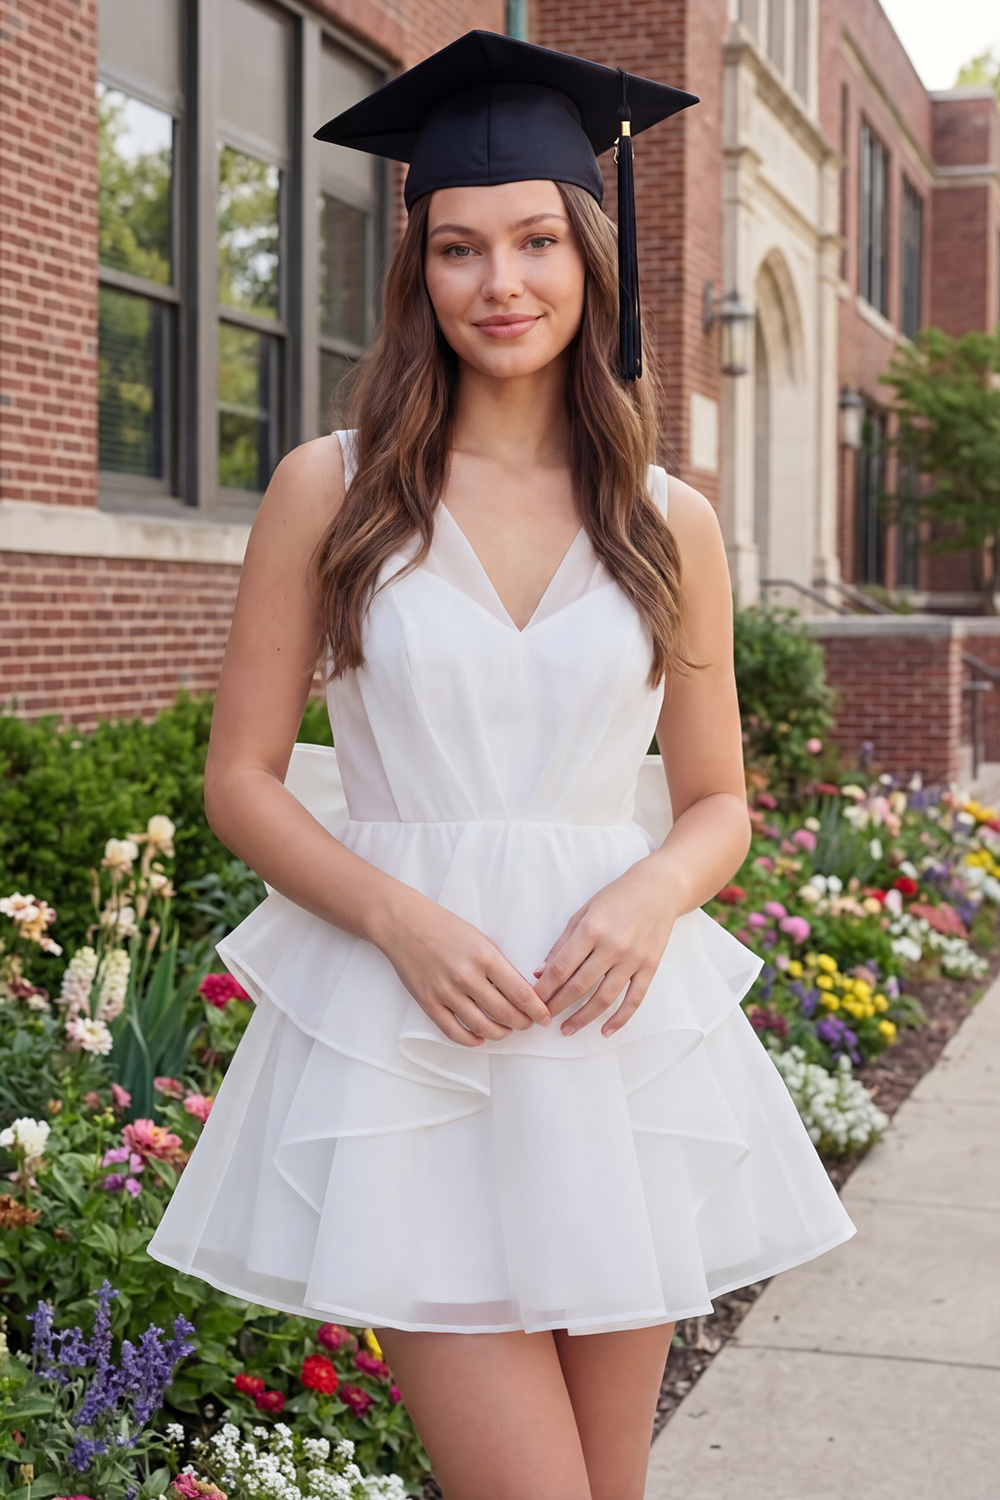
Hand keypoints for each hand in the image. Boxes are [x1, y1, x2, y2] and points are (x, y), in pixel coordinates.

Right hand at [377, 894, 552, 1047]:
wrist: (405, 924)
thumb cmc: (446, 928)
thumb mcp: (481, 939)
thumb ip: (500, 966)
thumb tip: (520, 993)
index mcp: (485, 957)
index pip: (520, 993)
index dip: (537, 1010)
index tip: (545, 1017)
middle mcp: (467, 976)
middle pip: (505, 1013)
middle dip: (522, 1024)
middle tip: (528, 1024)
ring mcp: (446, 992)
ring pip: (482, 1027)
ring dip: (500, 1034)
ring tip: (506, 1031)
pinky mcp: (428, 1003)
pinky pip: (453, 1031)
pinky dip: (471, 1040)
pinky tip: (480, 1039)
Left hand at [531, 857, 679, 1037]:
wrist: (659, 889)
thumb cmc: (617, 897)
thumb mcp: (584, 912)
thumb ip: (562, 943)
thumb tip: (540, 972)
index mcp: (591, 930)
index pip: (562, 967)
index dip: (545, 988)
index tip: (533, 1001)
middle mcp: (612, 947)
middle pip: (579, 986)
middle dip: (557, 1006)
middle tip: (543, 1019)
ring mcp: (632, 959)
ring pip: (604, 998)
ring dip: (583, 1018)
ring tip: (567, 1029)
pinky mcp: (649, 967)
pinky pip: (634, 999)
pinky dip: (620, 1019)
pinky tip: (605, 1031)